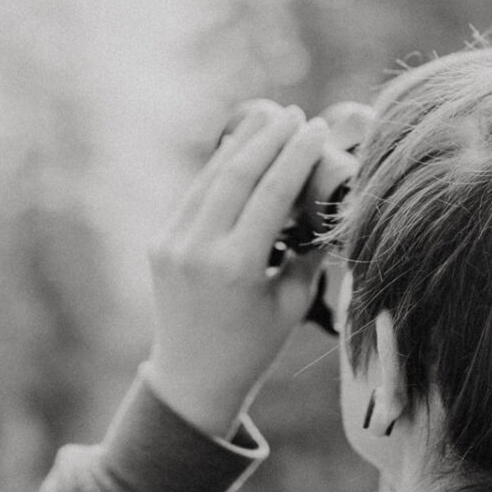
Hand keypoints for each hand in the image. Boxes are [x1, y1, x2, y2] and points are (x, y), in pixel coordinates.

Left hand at [145, 102, 329, 437]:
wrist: (193, 376)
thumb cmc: (254, 345)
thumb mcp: (293, 303)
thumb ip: (309, 252)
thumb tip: (331, 204)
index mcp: (236, 269)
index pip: (270, 194)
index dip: (294, 156)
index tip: (314, 128)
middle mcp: (198, 251)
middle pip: (237, 176)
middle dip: (268, 139)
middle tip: (293, 115)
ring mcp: (173, 244)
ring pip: (210, 179)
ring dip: (240, 145)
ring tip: (269, 120)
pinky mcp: (160, 242)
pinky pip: (193, 195)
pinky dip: (217, 169)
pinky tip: (238, 149)